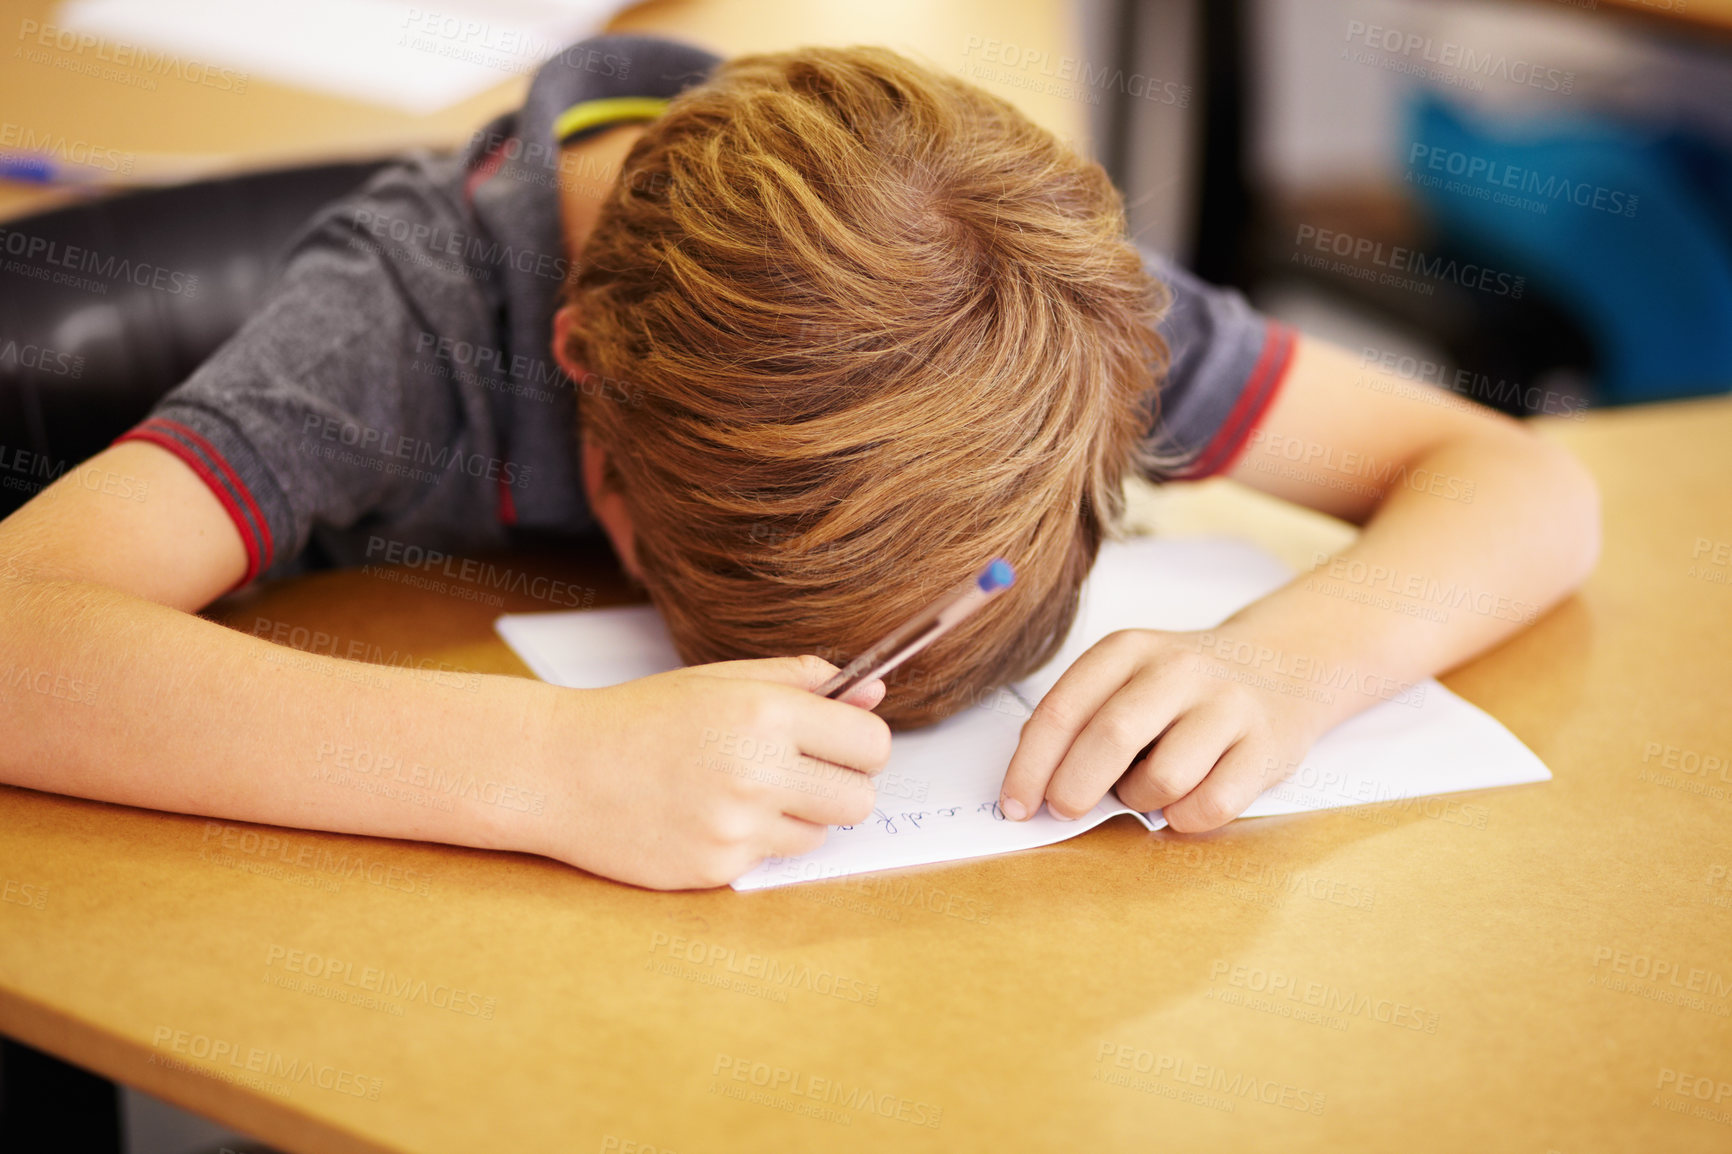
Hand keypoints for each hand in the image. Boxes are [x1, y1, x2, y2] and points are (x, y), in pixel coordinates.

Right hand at [539, 655, 890, 889]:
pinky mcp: (716, 868)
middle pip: (860, 800)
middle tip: (801, 771)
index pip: (872, 744)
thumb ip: (804, 681)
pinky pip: (771, 858)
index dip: (862, 744)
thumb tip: (875, 691)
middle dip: (841, 786)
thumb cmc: (644, 717)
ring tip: (742, 790)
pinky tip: (708, 815)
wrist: (560, 769)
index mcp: (765, 712)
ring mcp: (736, 826)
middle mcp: (757, 771)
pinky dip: (753, 840)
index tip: (842, 743)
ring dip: (796, 816)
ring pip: (819, 834)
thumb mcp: (723, 680)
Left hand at [998, 629, 1327, 831]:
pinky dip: (1185, 818)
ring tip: (1143, 789)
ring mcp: (1228, 706)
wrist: (1282, 664)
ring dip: (1139, 800)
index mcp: (1129, 649)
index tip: (1014, 805)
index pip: (1063, 709)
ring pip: (1163, 778)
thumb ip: (1081, 717)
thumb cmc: (1183, 688)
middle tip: (1064, 810)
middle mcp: (1179, 669)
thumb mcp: (1126, 677)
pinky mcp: (1267, 745)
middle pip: (1110, 737)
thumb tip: (1030, 779)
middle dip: (1073, 788)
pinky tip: (1182, 803)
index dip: (1030, 765)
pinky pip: (1212, 805)